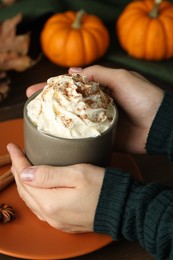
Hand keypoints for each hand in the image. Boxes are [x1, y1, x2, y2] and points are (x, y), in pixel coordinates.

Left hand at [7, 143, 104, 232]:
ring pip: (32, 200)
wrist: (124, 208)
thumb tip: (25, 173)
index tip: (13, 146)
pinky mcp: (64, 222)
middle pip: (25, 190)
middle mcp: (50, 215)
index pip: (25, 178)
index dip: (17, 160)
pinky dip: (35, 194)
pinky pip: (41, 208)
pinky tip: (37, 186)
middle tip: (16, 154)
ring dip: (25, 183)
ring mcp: (57, 221)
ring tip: (23, 167)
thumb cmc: (104, 188)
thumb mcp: (78, 174)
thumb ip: (49, 174)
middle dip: (18, 170)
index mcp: (51, 202)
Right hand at [26, 65, 163, 152]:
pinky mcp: (102, 138)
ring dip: (56, 120)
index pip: (73, 86)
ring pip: (74, 120)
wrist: (160, 125)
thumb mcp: (122, 78)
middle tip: (30, 100)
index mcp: (101, 89)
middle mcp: (97, 105)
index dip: (55, 86)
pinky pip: (84, 137)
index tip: (38, 87)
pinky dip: (71, 137)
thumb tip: (73, 71)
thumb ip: (98, 74)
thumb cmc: (144, 97)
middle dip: (50, 101)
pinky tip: (56, 137)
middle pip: (69, 103)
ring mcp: (98, 122)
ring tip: (36, 119)